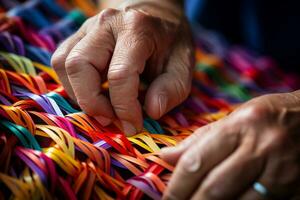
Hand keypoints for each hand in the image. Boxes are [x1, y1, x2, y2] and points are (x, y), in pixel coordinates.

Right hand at [51, 1, 193, 134]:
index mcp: (136, 28)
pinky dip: (74, 85)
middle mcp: (106, 24)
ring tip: (104, 108)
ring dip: (80, 95)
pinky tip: (96, 93)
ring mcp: (87, 27)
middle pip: (79, 66)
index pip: (119, 75)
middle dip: (92, 103)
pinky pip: (62, 63)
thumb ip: (172, 88)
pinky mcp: (78, 36)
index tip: (133, 126)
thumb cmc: (170, 40)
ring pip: (64, 64)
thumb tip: (152, 112)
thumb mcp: (183, 63)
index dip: (124, 108)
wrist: (155, 13)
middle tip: (113, 119)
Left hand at [161, 91, 299, 199]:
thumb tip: (166, 157)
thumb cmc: (267, 117)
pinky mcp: (294, 191)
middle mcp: (262, 149)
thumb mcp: (234, 119)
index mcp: (241, 127)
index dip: (177, 185)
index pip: (198, 161)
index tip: (166, 197)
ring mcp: (281, 173)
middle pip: (214, 189)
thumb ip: (199, 139)